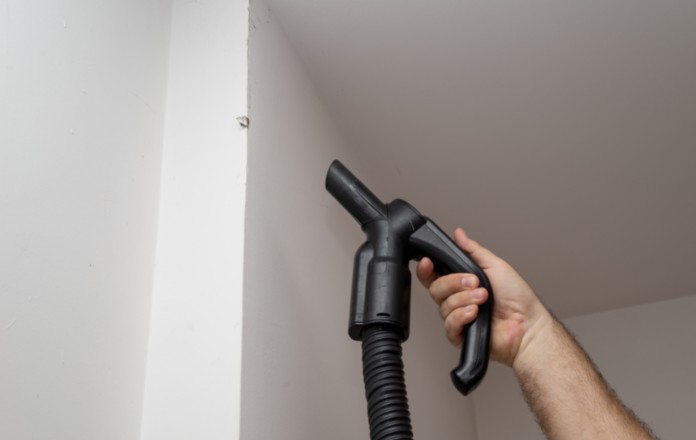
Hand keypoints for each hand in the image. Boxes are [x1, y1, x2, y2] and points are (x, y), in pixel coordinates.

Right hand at [416, 228, 550, 366]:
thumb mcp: (494, 265)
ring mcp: (458, 317)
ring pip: (443, 306)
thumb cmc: (517, 297)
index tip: (428, 262)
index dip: (426, 268)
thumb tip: (459, 234)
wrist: (527, 323)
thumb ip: (473, 250)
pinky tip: (475, 313)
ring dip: (464, 299)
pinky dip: (461, 316)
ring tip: (483, 299)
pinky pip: (449, 324)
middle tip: (474, 282)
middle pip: (436, 289)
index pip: (433, 274)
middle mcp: (457, 299)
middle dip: (454, 283)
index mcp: (461, 282)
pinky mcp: (460, 334)